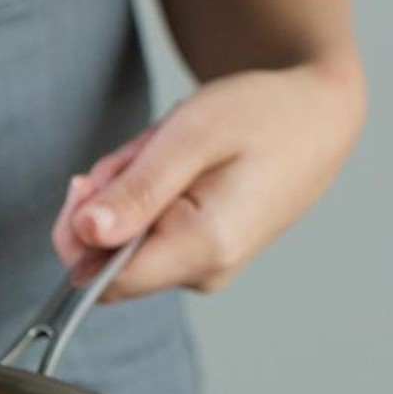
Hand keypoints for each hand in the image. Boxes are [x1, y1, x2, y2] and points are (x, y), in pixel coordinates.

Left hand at [51, 62, 364, 300]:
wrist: (315, 117)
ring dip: (124, 192)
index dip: (78, 234)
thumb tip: (85, 234)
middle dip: (104, 202)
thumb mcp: (192, 135)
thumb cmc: (261, 115)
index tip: (88, 184)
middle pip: (104, 259)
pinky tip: (174, 168)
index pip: (101, 279)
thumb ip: (137, 189)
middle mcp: (201, 272)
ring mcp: (200, 270)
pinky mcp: (195, 259)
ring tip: (168, 153)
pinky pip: (140, 236)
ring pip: (118, 244)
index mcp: (203, 247)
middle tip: (141, 154)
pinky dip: (141, 198)